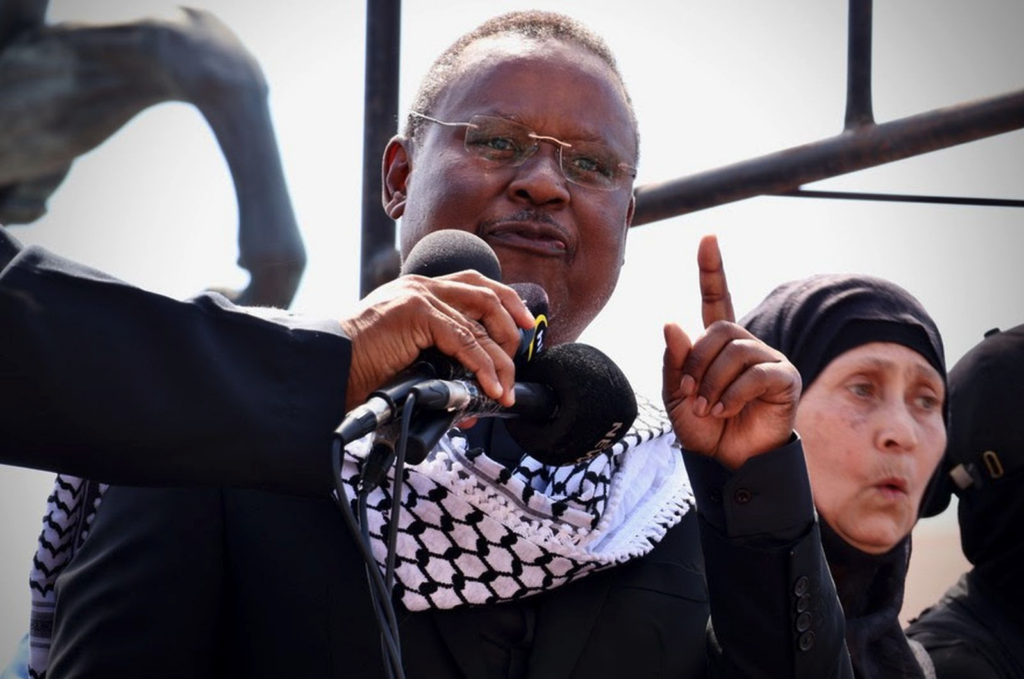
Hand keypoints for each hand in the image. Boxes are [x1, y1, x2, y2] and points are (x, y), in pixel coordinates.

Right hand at [339, 271, 534, 411]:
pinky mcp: (416, 313)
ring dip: (499, 360)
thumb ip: (437, 350)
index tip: (524, 326)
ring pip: (480, 322)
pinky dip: (482, 367)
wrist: (328, 366)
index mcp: (419, 290)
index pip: (474, 286)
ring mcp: (419, 296)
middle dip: (512, 325)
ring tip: (503, 388)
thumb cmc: (360, 365)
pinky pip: (464, 341)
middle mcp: (422, 286)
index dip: (505, 303)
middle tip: (518, 359)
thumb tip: (472, 379)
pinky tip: (488, 386)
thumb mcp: (408, 351)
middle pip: (486, 293)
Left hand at [662, 235, 800, 469]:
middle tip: (690, 395)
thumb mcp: (676, 395)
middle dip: (697, 363)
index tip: (708, 238)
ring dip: (713, 383)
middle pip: (720, 330)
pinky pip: (756, 373)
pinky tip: (724, 411)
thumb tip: (673, 323)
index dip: (712, 269)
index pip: (717, 298)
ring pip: (736, 351)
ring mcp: (769, 359)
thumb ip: (674, 362)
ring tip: (707, 408)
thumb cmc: (704, 428)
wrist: (728, 462)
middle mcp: (747, 345)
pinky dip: (733, 394)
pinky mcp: (786, 379)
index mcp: (719, 344)